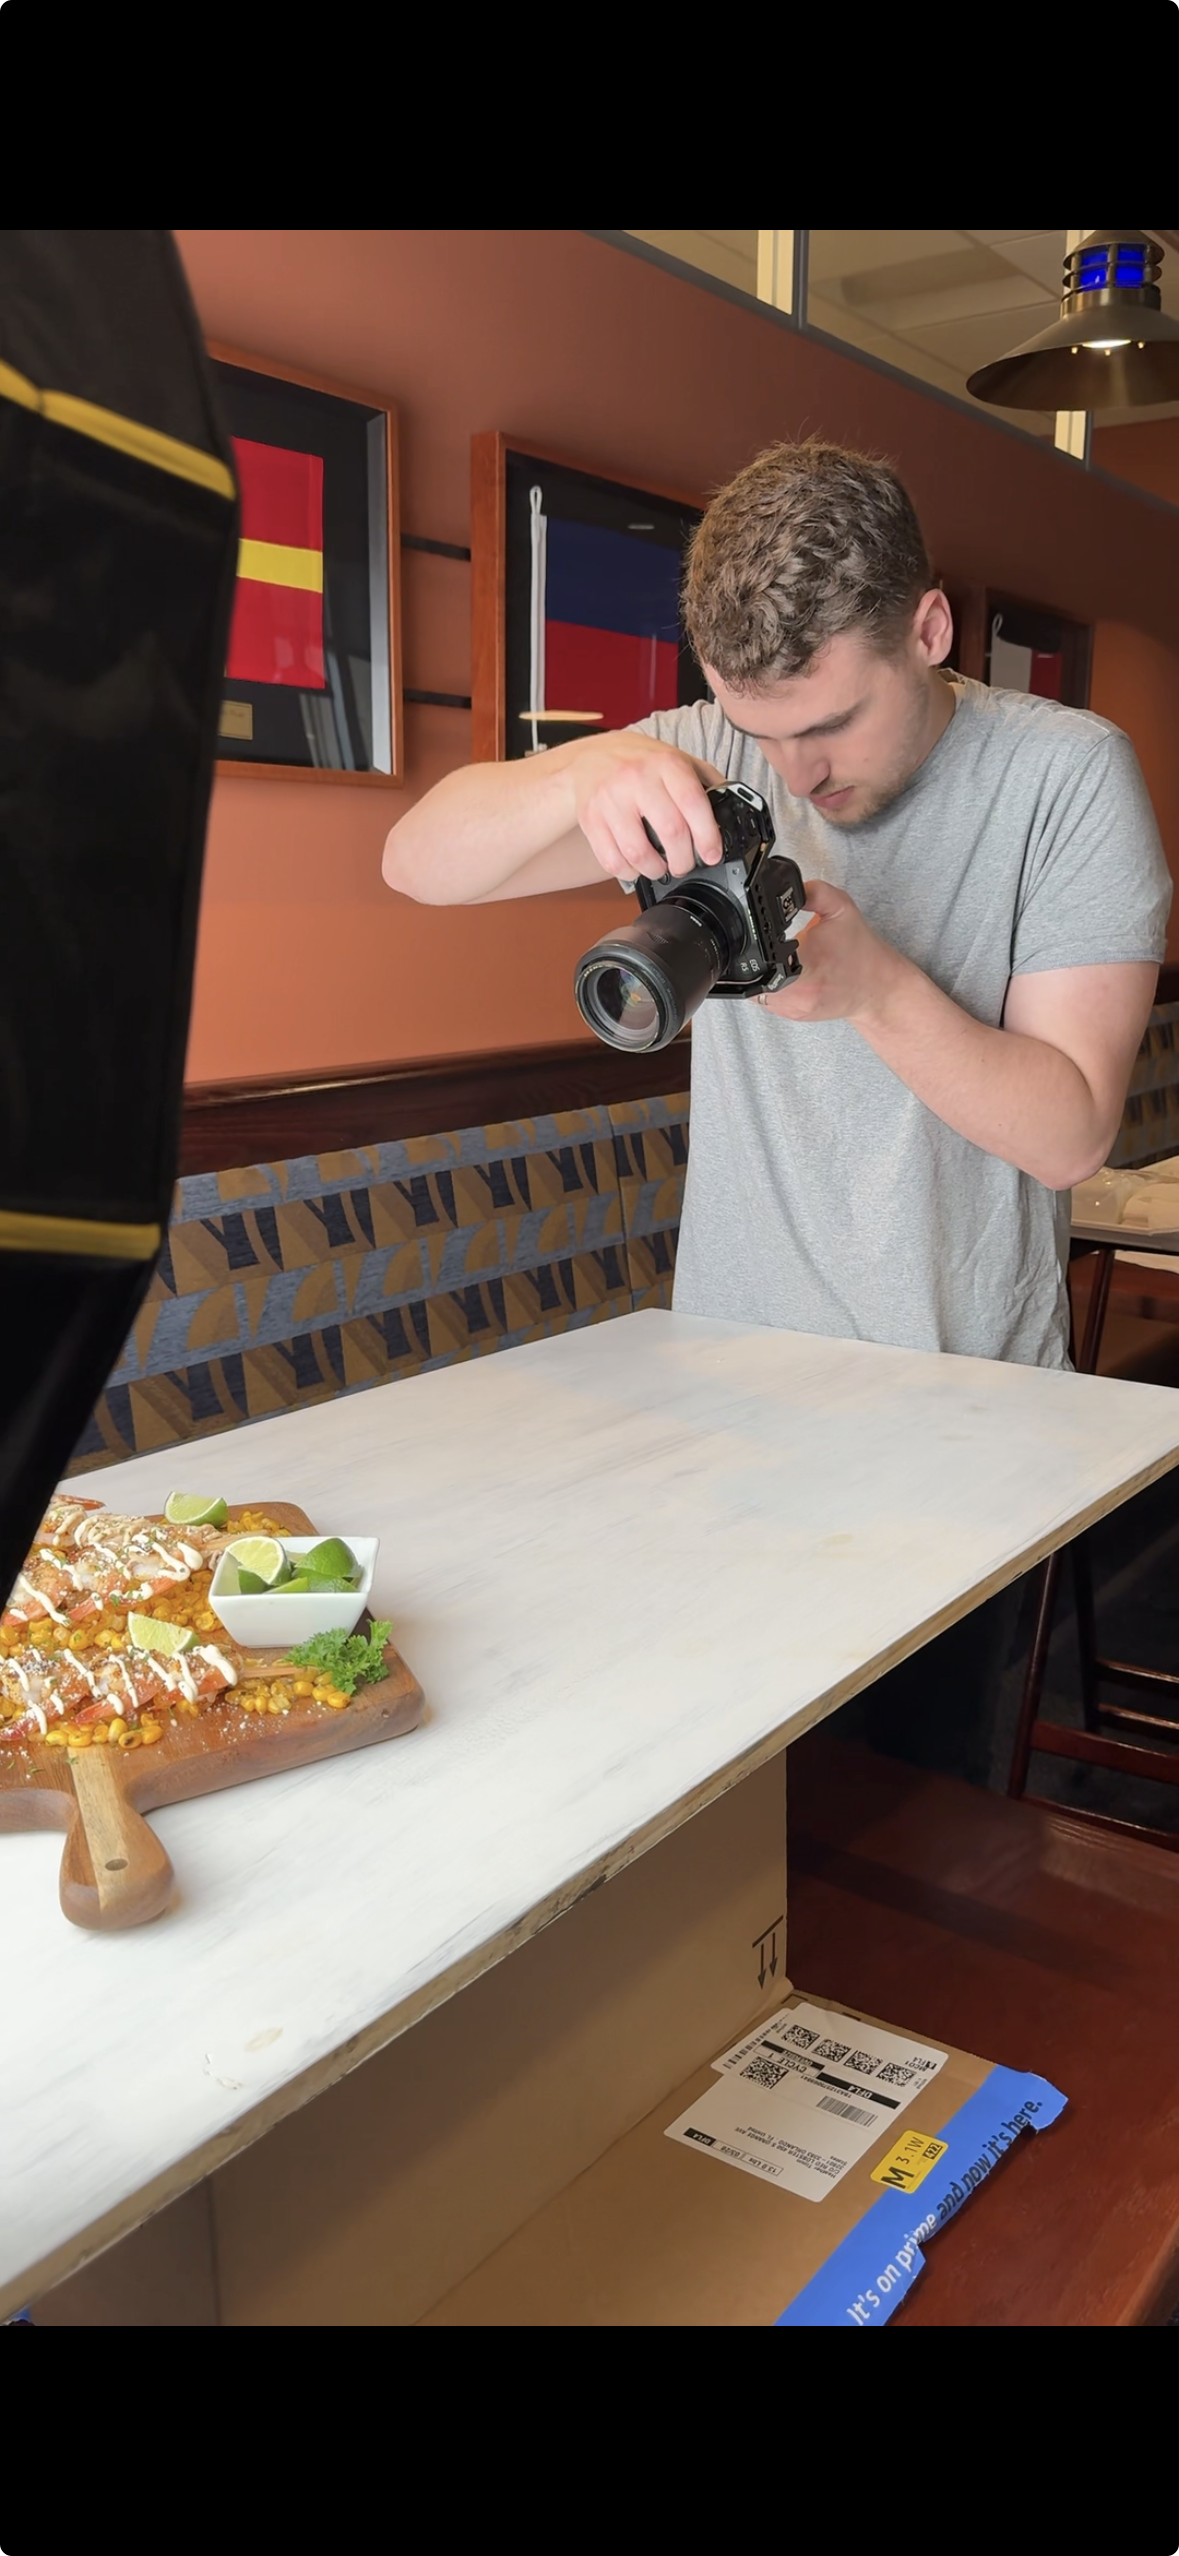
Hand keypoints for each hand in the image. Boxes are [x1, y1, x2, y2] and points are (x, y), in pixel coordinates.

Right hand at [561, 730, 726, 881]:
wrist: (590, 758)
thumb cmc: (639, 762)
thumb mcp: (676, 759)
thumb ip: (705, 781)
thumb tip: (730, 807)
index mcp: (665, 763)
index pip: (693, 803)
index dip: (707, 836)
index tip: (712, 854)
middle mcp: (637, 779)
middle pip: (671, 832)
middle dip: (684, 859)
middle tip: (685, 864)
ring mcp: (611, 800)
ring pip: (639, 852)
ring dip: (656, 870)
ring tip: (661, 868)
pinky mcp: (591, 819)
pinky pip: (612, 860)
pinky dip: (629, 873)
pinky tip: (637, 867)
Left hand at [761, 880, 908, 1024]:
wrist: (878, 988)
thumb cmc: (861, 951)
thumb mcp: (842, 909)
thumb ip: (814, 892)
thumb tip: (789, 888)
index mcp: (807, 968)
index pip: (762, 963)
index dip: (757, 947)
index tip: (766, 936)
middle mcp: (798, 995)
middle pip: (753, 975)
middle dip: (758, 957)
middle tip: (776, 944)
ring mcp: (793, 1009)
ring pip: (757, 989)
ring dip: (763, 971)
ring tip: (784, 957)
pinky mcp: (793, 1015)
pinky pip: (768, 999)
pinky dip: (772, 983)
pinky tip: (789, 971)